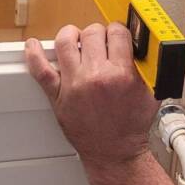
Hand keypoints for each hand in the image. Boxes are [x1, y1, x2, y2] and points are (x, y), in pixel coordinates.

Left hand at [25, 22, 159, 170]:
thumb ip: (148, 67)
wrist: (115, 153)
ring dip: (71, 35)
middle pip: (92, 33)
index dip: (119, 31)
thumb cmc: (131, 127)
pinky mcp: (58, 96)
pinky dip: (34, 55)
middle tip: (101, 42)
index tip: (117, 35)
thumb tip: (143, 46)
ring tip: (76, 39)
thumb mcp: (151, 93)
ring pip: (65, 42)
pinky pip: (40, 71)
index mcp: (121, 75)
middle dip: (98, 33)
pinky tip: (34, 46)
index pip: (117, 33)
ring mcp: (74, 85)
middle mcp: (96, 77)